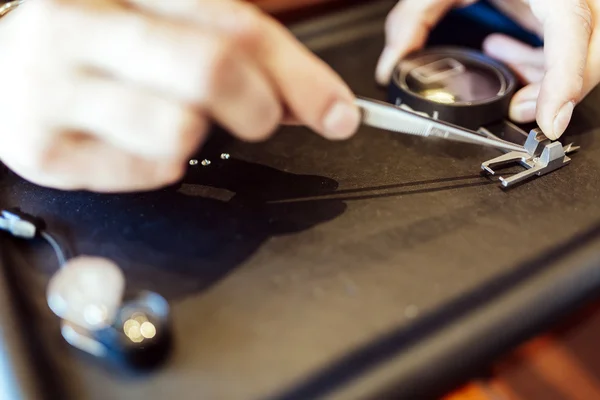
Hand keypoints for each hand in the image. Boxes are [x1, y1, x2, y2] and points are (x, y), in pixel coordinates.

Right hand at [0, 0, 359, 191]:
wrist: (6, 69)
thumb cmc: (101, 47)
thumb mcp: (171, 29)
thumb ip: (241, 55)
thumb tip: (312, 102)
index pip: (237, 28)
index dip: (301, 77)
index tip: (338, 113)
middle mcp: (83, 26)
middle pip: (211, 70)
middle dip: (258, 108)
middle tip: (258, 119)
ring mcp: (55, 88)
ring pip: (179, 131)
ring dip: (197, 138)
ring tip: (172, 121)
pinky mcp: (44, 148)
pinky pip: (144, 172)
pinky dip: (159, 165)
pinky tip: (134, 141)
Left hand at [377, 0, 599, 139]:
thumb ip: (413, 16)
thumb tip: (392, 63)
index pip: (571, 31)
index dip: (563, 81)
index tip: (549, 121)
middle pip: (592, 54)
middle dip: (553, 91)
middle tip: (513, 108)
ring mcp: (578, 0)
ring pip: (585, 54)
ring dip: (543, 74)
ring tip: (497, 57)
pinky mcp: (566, 7)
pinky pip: (571, 44)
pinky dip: (540, 58)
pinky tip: (502, 46)